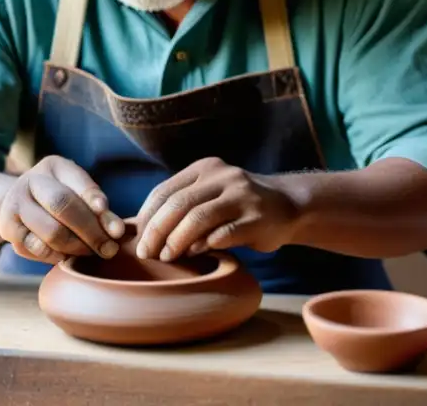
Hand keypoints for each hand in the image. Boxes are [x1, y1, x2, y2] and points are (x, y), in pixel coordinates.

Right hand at [0, 155, 124, 263]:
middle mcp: (31, 180)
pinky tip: (67, 256)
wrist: (17, 203)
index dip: (96, 201)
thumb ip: (99, 209)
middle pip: (63, 206)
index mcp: (53, 166)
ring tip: (91, 252)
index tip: (116, 226)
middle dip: (91, 232)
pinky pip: (36, 249)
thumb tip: (117, 232)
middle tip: (109, 249)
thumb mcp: (79, 193)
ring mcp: (15, 203)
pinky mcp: (6, 228)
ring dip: (76, 247)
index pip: (79, 182)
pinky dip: (55, 256)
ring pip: (51, 232)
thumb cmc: (59, 197)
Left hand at [134, 157, 299, 261]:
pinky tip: (196, 253)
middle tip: (146, 254)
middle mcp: (223, 177)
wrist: (288, 206)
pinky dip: (204, 246)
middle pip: (178, 204)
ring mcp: (241, 196)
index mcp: (204, 169)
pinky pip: (223, 234)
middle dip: (156, 232)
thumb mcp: (210, 194)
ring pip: (198, 218)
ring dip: (177, 241)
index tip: (138, 240)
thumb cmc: (237, 206)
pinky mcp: (256, 218)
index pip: (164, 191)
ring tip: (168, 257)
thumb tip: (142, 231)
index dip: (147, 218)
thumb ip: (183, 205)